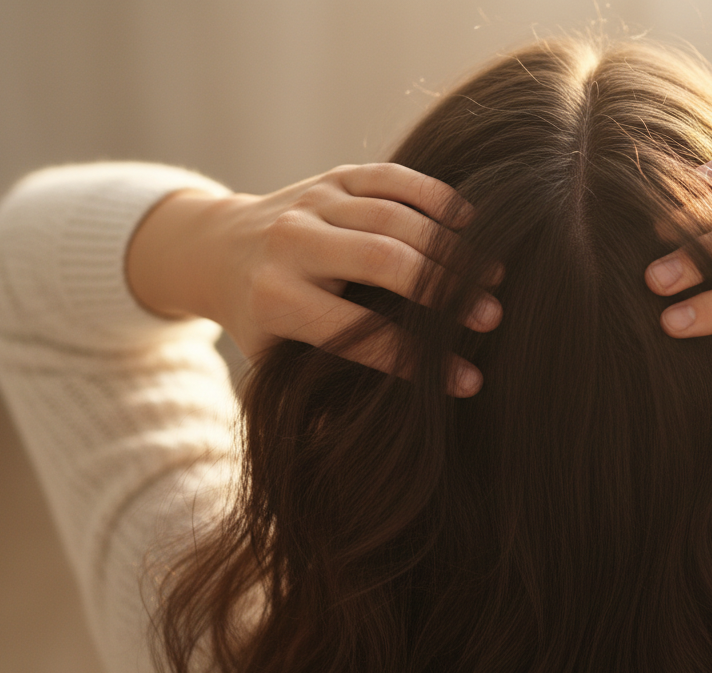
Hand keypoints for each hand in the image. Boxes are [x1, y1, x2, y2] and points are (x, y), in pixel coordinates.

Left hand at [127, 164, 499, 395]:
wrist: (218, 250)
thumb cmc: (262, 322)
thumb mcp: (276, 365)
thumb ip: (320, 397)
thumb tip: (381, 455)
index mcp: (278, 301)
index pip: (359, 333)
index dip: (417, 360)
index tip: (468, 381)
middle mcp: (291, 246)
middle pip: (381, 261)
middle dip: (442, 291)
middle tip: (492, 317)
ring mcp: (312, 204)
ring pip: (393, 217)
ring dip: (450, 247)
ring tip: (494, 275)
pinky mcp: (332, 178)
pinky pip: (392, 179)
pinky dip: (435, 196)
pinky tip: (471, 222)